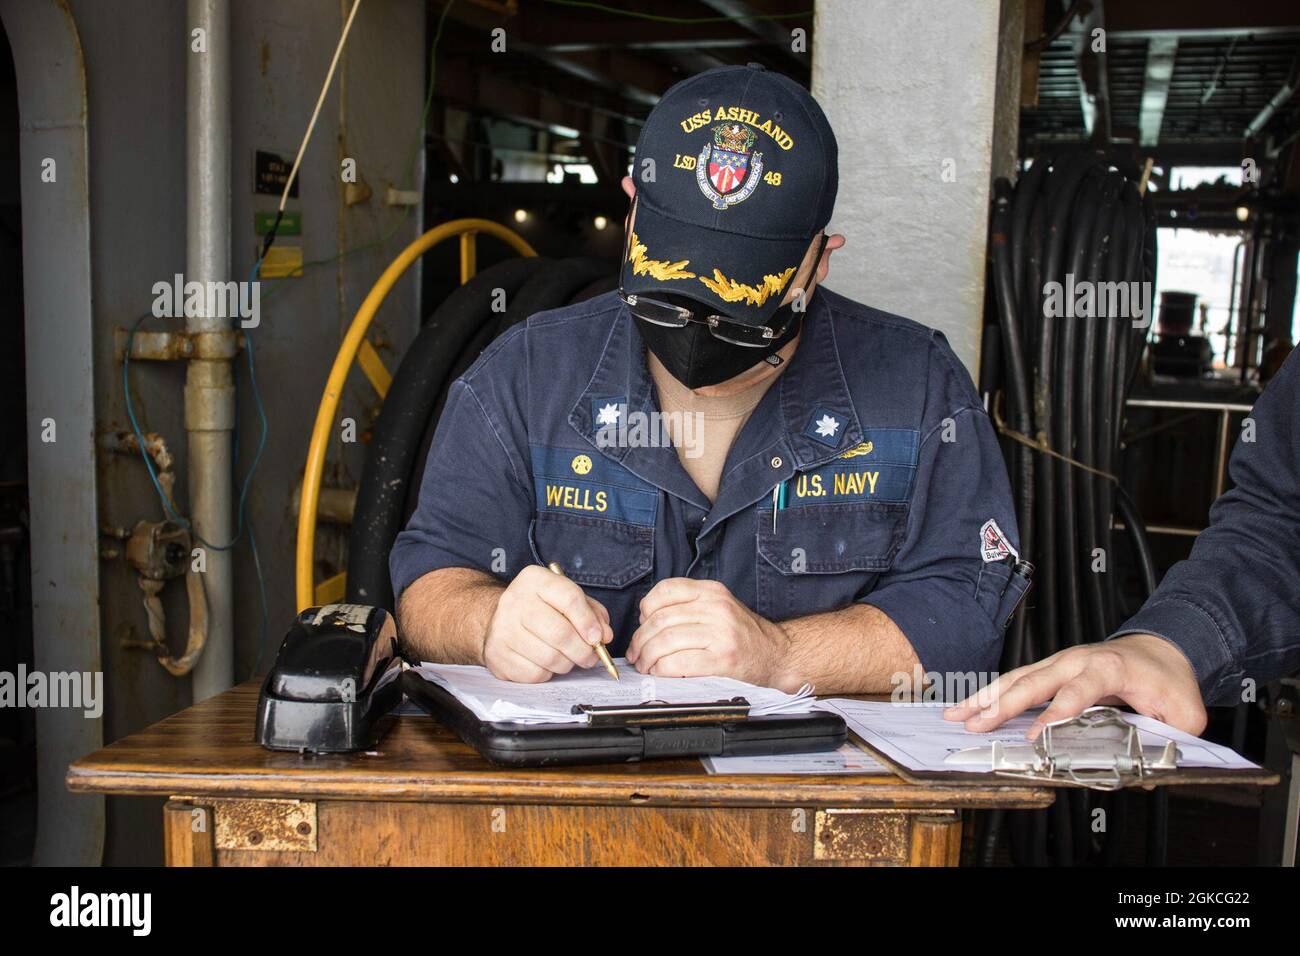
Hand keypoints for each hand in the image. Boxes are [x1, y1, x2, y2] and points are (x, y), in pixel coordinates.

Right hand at [481, 565, 612, 682]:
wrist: (498, 619)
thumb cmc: (541, 609)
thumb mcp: (565, 599)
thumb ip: (591, 613)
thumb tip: (604, 636)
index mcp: (535, 580)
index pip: (569, 598)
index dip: (588, 622)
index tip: (599, 638)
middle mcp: (515, 601)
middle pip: (560, 633)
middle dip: (583, 651)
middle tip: (591, 657)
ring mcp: (503, 629)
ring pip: (550, 658)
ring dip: (568, 664)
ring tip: (569, 658)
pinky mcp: (497, 655)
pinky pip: (535, 673)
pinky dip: (548, 673)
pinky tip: (546, 663)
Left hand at [627, 578, 790, 686]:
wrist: (778, 655)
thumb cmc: (745, 635)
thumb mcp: (720, 607)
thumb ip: (689, 607)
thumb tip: (647, 621)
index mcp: (712, 592)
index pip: (665, 590)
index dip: (646, 609)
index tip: (643, 623)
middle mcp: (716, 608)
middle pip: (660, 620)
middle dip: (640, 640)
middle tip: (636, 653)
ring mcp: (720, 633)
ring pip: (665, 642)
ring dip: (647, 657)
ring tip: (645, 665)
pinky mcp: (722, 659)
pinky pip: (678, 663)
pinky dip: (662, 670)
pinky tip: (661, 673)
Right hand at [943, 633, 1206, 737]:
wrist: (1163, 648)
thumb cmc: (1169, 680)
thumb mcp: (1185, 713)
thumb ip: (1172, 739)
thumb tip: (1149, 769)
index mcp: (1109, 668)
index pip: (1077, 692)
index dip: (1056, 715)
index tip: (1037, 737)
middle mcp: (1078, 661)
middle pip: (1034, 681)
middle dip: (1003, 704)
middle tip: (977, 724)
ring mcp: (1060, 662)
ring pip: (1017, 678)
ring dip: (985, 698)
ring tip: (958, 715)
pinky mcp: (1051, 669)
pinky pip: (1017, 680)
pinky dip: (990, 694)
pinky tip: (970, 707)